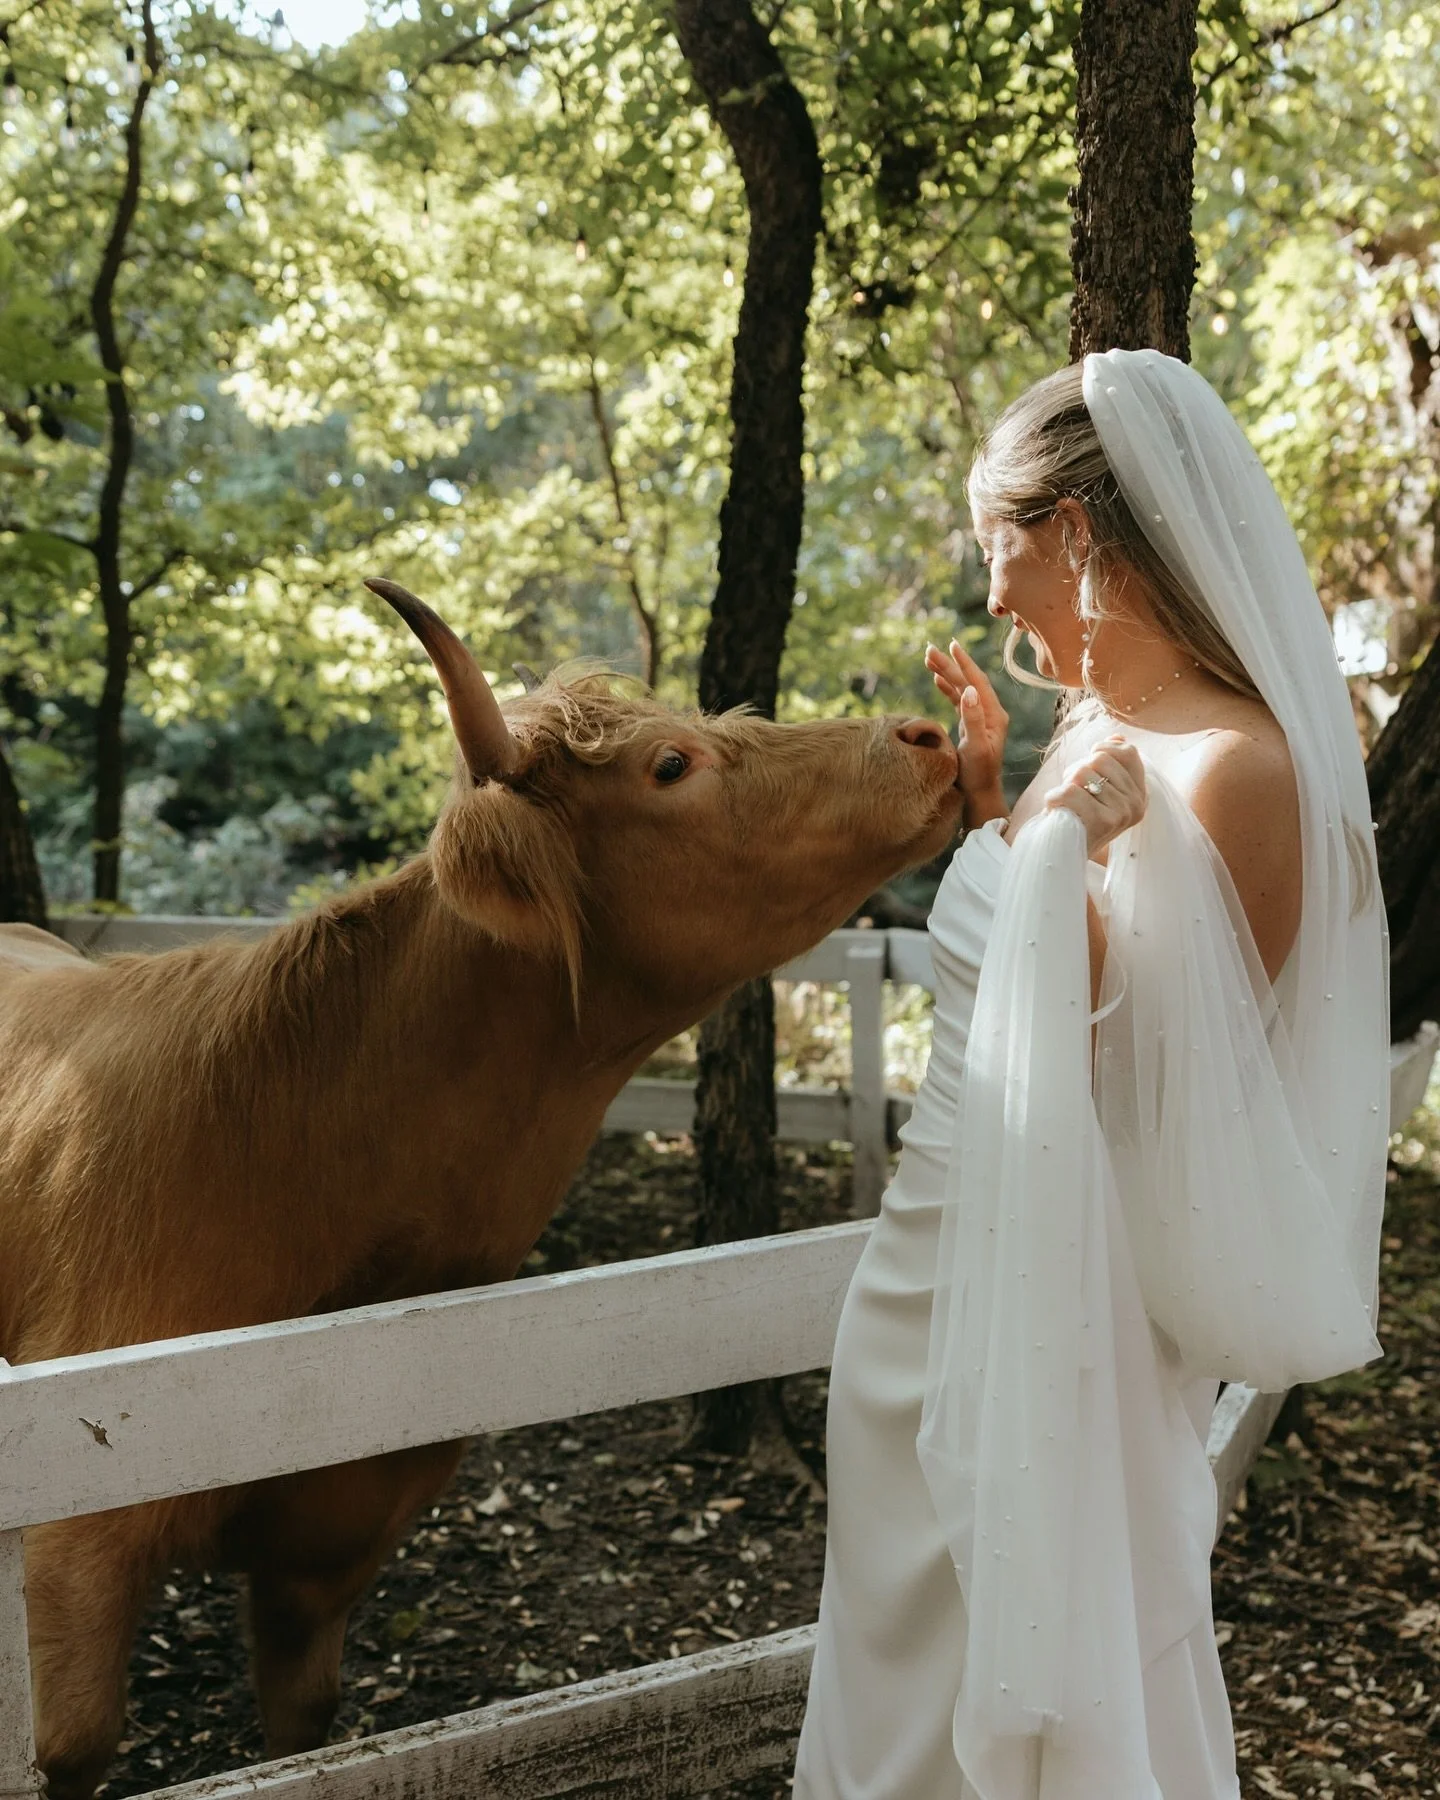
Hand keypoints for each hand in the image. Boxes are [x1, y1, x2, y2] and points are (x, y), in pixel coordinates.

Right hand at [925, 638, 1008, 818]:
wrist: (979, 796)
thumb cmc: (978, 776)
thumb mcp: (976, 748)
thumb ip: (973, 719)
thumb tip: (968, 689)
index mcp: (994, 715)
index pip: (978, 682)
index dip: (964, 663)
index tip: (950, 646)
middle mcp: (989, 714)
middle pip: (968, 681)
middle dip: (950, 664)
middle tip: (929, 649)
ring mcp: (980, 719)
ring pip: (962, 689)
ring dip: (946, 674)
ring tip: (929, 659)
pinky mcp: (970, 727)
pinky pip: (958, 701)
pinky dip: (948, 688)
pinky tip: (937, 680)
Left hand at [1045, 737, 1146, 858]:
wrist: (1063, 854)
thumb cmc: (1078, 817)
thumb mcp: (1098, 788)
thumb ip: (1112, 763)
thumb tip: (1118, 737)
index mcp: (1140, 794)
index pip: (1128, 752)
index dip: (1103, 749)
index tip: (1089, 762)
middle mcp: (1137, 804)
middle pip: (1100, 759)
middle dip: (1077, 770)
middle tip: (1074, 792)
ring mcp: (1122, 813)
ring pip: (1083, 772)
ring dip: (1066, 784)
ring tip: (1068, 804)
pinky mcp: (1103, 822)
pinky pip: (1070, 791)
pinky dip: (1055, 797)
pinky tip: (1057, 809)